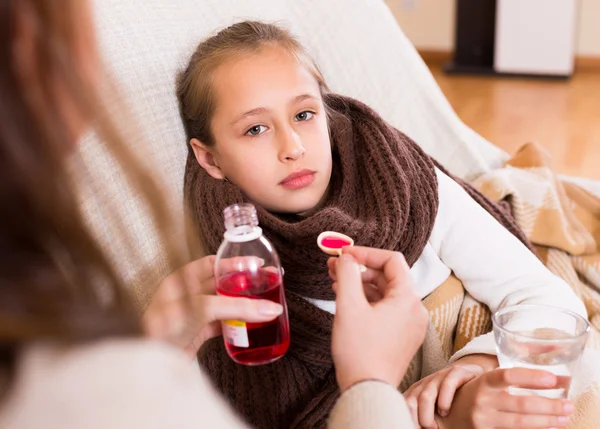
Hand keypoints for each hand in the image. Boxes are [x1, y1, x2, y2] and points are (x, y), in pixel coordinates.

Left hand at [143, 255, 282, 356]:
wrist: (148, 360)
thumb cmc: (162, 328)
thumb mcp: (202, 308)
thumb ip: (236, 308)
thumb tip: (268, 308)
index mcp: (182, 279)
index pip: (212, 264)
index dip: (234, 263)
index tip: (255, 263)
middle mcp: (187, 294)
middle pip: (222, 284)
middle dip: (244, 284)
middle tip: (266, 283)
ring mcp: (193, 314)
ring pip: (224, 306)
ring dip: (243, 306)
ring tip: (264, 304)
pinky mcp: (197, 333)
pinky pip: (222, 325)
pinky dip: (236, 326)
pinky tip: (249, 326)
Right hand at [328, 246, 428, 391]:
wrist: (368, 390)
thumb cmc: (359, 352)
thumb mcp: (348, 305)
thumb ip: (346, 274)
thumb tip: (345, 257)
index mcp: (408, 298)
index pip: (391, 260)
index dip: (366, 253)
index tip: (344, 254)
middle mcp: (415, 310)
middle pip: (388, 276)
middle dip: (359, 269)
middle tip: (334, 267)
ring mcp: (410, 325)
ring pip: (386, 293)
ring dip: (361, 284)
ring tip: (336, 282)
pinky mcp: (402, 337)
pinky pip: (386, 309)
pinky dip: (368, 301)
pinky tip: (348, 300)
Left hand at [403, 354, 497, 428]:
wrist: (470, 374)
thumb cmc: (451, 397)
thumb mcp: (433, 407)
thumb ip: (423, 416)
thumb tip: (420, 428)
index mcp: (415, 392)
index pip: (403, 406)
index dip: (406, 419)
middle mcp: (424, 384)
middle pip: (410, 402)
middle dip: (414, 419)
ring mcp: (439, 377)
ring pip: (426, 396)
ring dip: (427, 415)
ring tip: (434, 427)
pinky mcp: (456, 372)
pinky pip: (447, 385)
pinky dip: (444, 400)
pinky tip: (445, 411)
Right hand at [439, 368, 573, 428]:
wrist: (447, 416)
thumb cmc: (473, 394)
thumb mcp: (484, 380)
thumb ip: (507, 375)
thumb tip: (545, 365)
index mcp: (483, 381)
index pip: (507, 376)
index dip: (530, 377)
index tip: (552, 379)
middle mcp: (482, 400)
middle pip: (520, 403)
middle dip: (548, 405)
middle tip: (568, 404)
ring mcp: (484, 419)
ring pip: (520, 423)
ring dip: (546, 421)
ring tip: (563, 418)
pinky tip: (546, 428)